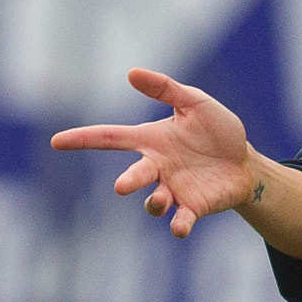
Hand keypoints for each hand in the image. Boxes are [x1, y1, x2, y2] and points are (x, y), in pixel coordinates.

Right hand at [51, 69, 251, 238]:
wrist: (245, 162)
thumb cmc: (218, 131)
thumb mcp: (194, 103)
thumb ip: (165, 89)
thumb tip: (131, 73)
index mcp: (152, 140)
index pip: (110, 138)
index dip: (83, 139)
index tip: (57, 142)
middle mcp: (158, 167)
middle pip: (134, 175)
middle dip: (128, 181)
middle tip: (121, 187)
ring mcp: (174, 190)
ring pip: (154, 201)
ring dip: (154, 202)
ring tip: (160, 200)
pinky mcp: (194, 207)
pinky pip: (180, 220)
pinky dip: (178, 225)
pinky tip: (179, 228)